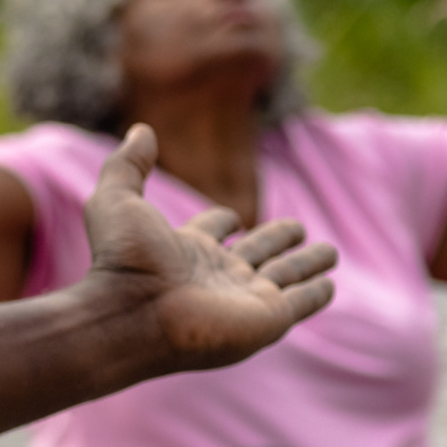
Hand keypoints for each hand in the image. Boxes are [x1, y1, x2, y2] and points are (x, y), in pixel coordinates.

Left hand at [79, 124, 336, 369]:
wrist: (134, 315)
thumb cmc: (123, 260)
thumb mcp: (116, 202)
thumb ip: (126, 166)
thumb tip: (140, 130)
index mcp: (187, 248)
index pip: (213, 229)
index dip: (221, 220)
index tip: (228, 218)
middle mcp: (218, 273)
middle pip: (257, 250)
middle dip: (276, 238)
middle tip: (296, 228)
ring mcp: (245, 297)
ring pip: (286, 274)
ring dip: (307, 263)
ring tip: (330, 253)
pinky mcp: (269, 317)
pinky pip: (302, 302)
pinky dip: (316, 294)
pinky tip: (328, 286)